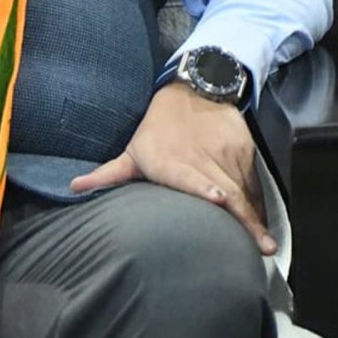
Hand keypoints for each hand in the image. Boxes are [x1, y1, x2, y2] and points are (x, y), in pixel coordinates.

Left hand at [70, 81, 275, 254]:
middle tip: (262, 247)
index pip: (192, 176)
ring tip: (265, 244)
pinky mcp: (244, 147)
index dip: (205, 187)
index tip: (218, 198)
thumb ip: (109, 174)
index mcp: (173, 162)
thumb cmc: (156, 130)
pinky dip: (258, 201)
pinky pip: (254, 180)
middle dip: (246, 218)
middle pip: (228, 189)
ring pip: (245, 188)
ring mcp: (226, 150)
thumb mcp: (133, 152)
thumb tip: (73, 189)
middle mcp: (203, 156)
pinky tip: (262, 224)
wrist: (191, 90)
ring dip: (255, 216)